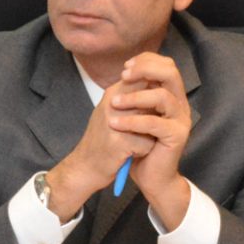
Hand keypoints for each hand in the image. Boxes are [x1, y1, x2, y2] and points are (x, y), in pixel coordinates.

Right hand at [46, 76, 158, 220]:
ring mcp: (115, 122)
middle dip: (158, 114)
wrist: (84, 166)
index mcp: (113, 93)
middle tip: (151, 126)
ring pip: (153, 122)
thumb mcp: (113, 111)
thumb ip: (131, 96)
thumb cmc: (102, 139)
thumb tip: (158, 84)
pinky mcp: (120, 143)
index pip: (144, 76)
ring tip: (139, 140)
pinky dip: (145, 150)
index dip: (159, 89)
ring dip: (151, 133)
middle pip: (153, 98)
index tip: (159, 107)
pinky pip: (148, 143)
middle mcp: (113, 103)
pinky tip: (132, 154)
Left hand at [108, 53, 193, 227]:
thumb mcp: (133, 114)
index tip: (125, 68)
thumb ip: (134, 94)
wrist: (149, 176)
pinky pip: (155, 123)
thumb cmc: (138, 144)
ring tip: (113, 104)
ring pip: (163, 97)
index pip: (166, 66)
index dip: (146, 61)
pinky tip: (115, 123)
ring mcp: (181, 120)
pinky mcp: (177, 136)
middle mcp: (179, 104)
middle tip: (124, 76)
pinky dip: (133, 122)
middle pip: (171, 73)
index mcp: (170, 95)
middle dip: (146, 70)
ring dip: (134, 97)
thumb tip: (125, 72)